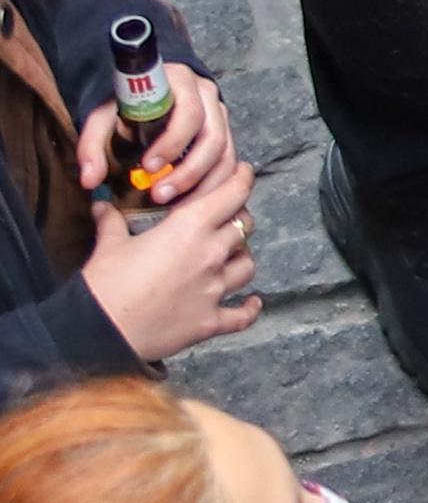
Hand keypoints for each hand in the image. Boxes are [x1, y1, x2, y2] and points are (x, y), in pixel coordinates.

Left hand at [77, 67, 232, 202]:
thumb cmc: (126, 104)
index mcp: (180, 81)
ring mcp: (221, 115)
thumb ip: (92, 146)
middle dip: (188, 172)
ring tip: (176, 205)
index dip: (173, 143)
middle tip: (161, 194)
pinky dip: (213, 186)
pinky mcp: (227, 134)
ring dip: (204, 185)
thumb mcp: (103, 117)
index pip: (189, 113)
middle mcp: (208, 96)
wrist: (145, 92)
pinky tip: (192, 201)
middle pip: (213, 138)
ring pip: (226, 156)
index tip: (149, 166)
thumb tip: (89, 180)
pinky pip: (230, 165)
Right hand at [82, 148, 257, 357]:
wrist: (101, 330)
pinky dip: (250, 308)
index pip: (229, 196)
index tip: (244, 172)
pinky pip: (243, 314)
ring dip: (243, 258)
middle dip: (239, 219)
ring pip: (247, 266)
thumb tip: (102, 206)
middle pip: (243, 228)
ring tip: (234, 255)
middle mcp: (210, 256)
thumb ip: (112, 222)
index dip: (241, 181)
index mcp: (188, 229)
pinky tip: (252, 302)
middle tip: (230, 216)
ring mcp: (215, 290)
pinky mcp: (212, 320)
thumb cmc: (105, 283)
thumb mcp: (109, 245)